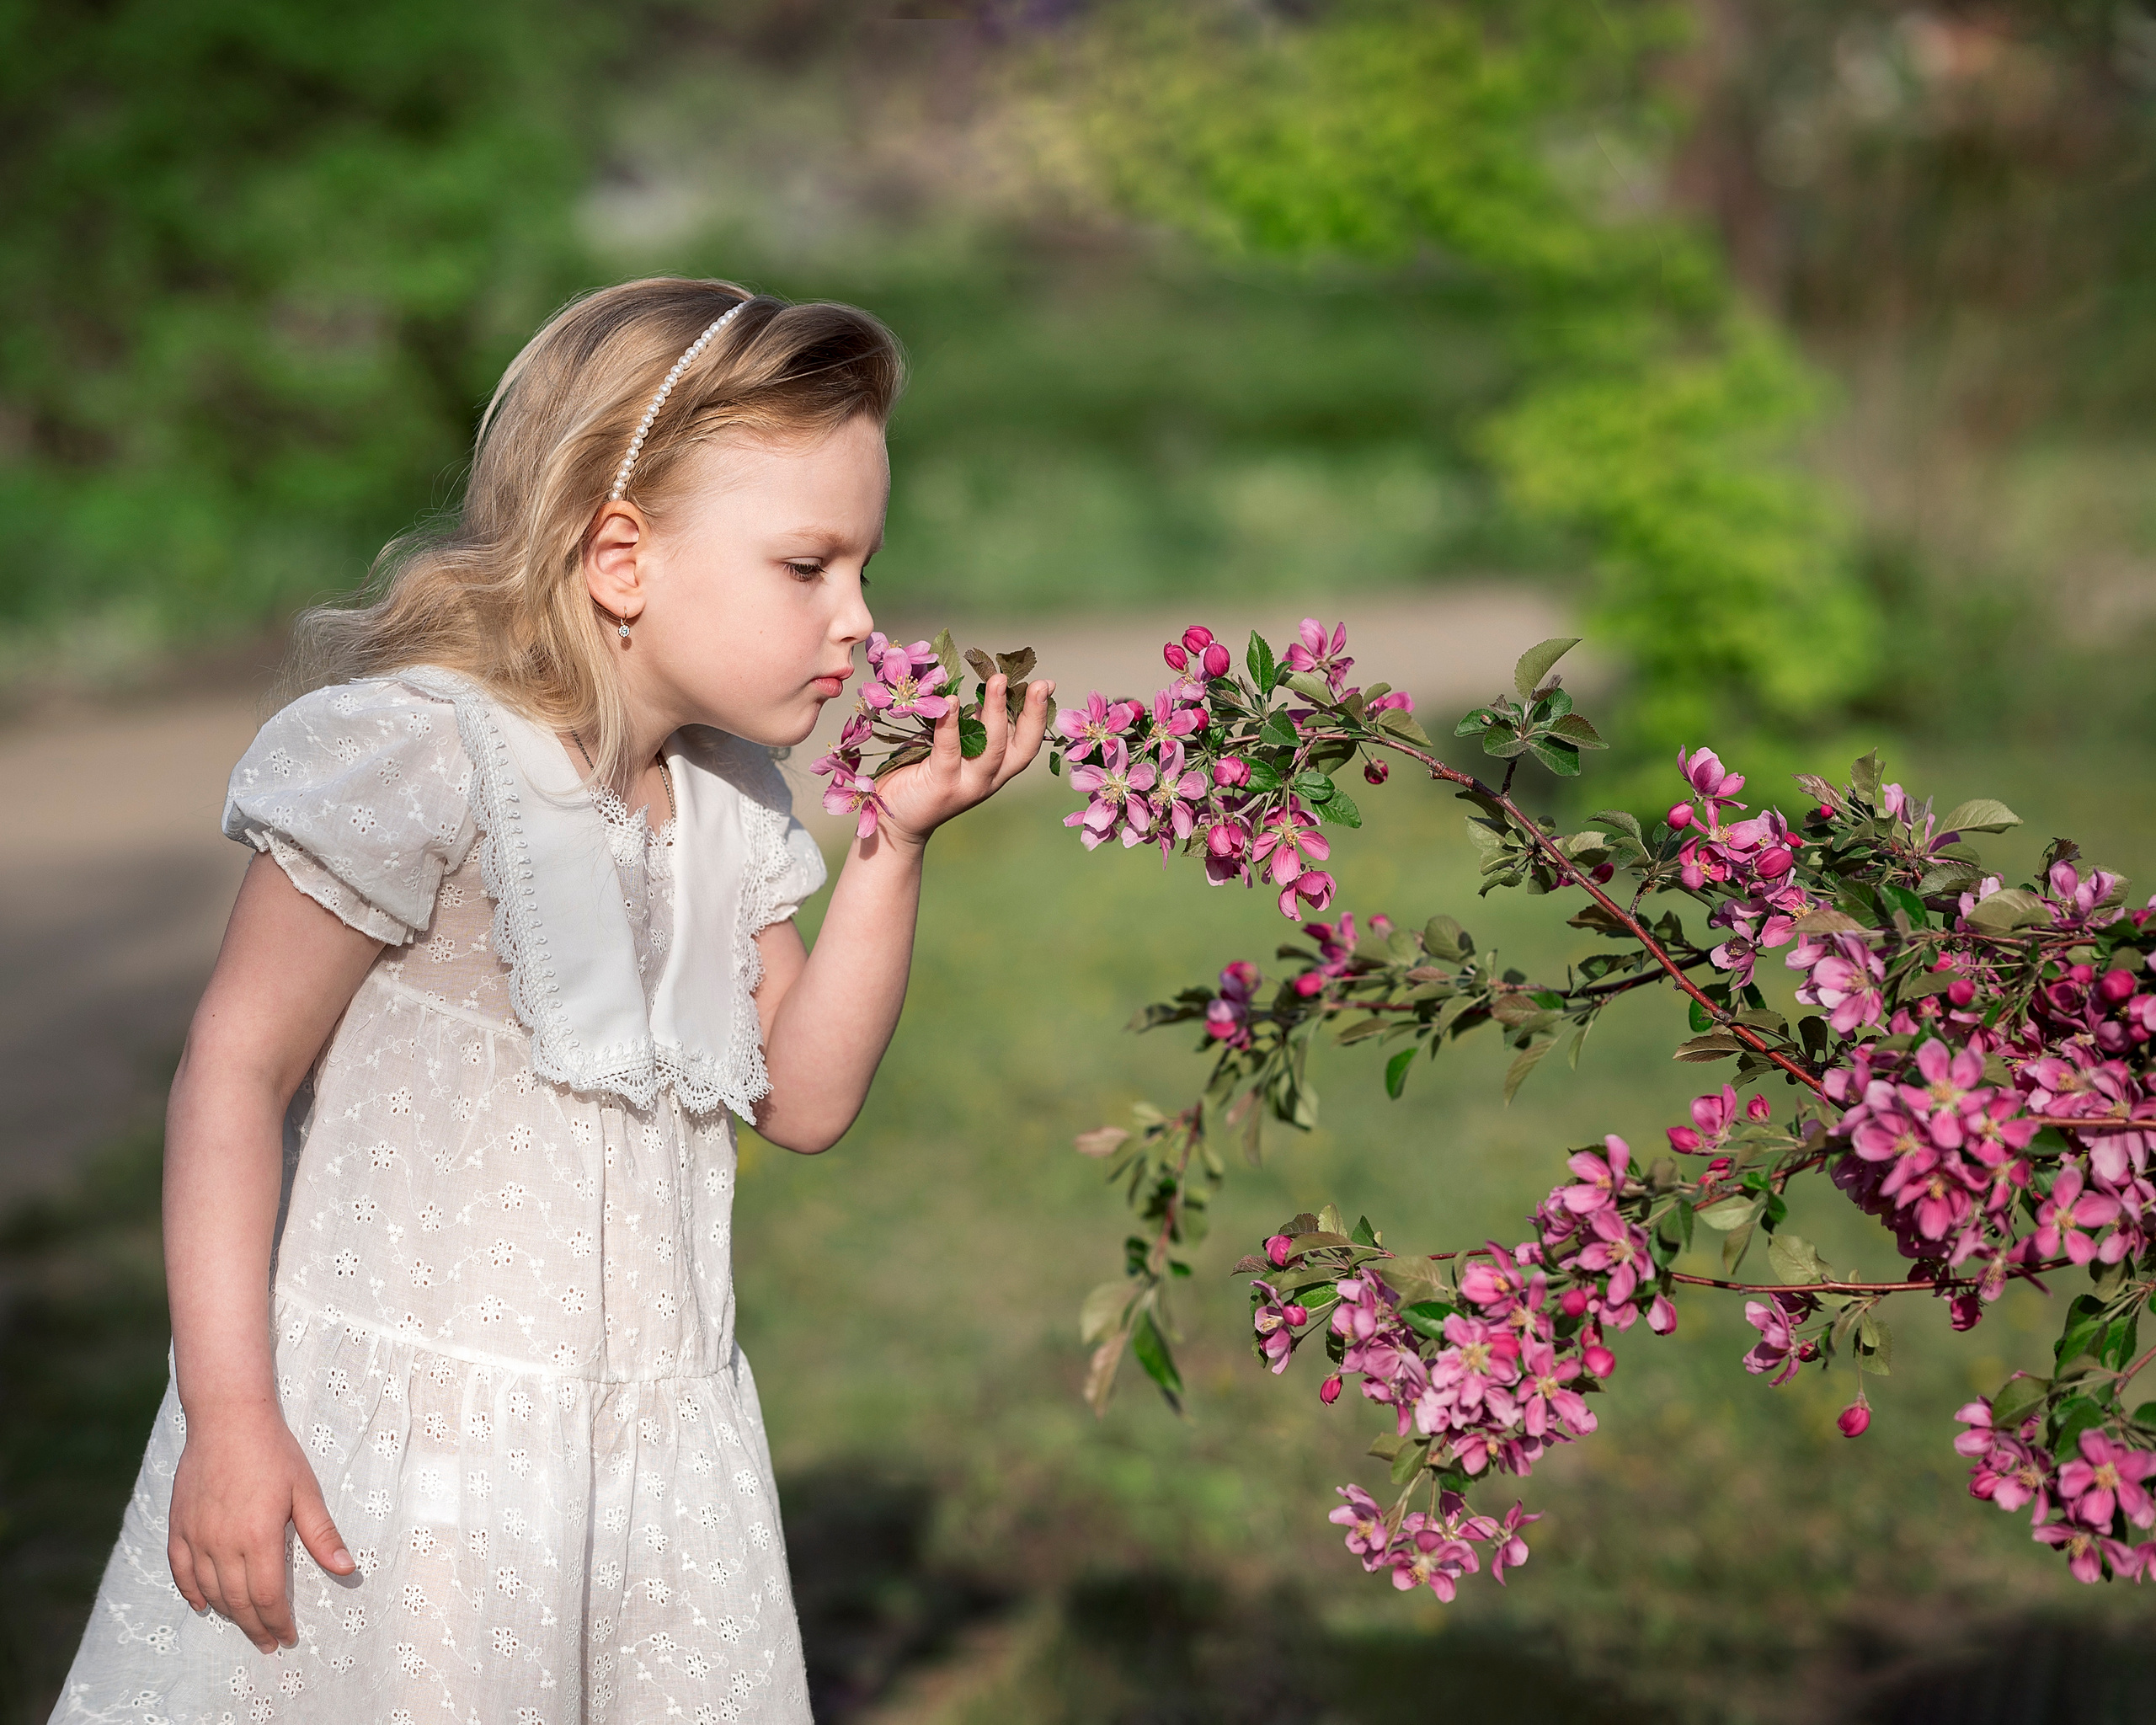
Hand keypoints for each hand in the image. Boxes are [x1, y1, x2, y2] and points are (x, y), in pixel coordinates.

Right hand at [167, 1401, 353, 1651]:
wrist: (228, 1419)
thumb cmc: (274, 1452)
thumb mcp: (306, 1490)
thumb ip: (322, 1535)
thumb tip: (346, 1569)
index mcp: (258, 1537)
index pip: (268, 1596)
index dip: (278, 1621)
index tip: (287, 1637)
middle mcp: (223, 1543)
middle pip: (238, 1601)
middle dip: (256, 1627)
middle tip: (269, 1643)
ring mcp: (196, 1536)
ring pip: (210, 1590)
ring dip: (229, 1614)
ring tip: (247, 1626)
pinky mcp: (178, 1526)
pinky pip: (180, 1571)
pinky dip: (191, 1592)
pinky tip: (203, 1605)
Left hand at [871, 674, 1054, 848]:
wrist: (894, 823)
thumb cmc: (920, 778)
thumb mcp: (955, 750)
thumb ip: (972, 729)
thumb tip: (984, 692)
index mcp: (995, 770)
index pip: (1026, 743)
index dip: (1039, 714)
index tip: (1047, 684)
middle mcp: (988, 780)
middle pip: (1021, 748)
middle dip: (1033, 714)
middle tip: (1038, 684)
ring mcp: (967, 785)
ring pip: (991, 747)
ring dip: (997, 711)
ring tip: (998, 680)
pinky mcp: (941, 786)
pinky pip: (949, 750)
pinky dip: (951, 723)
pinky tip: (951, 701)